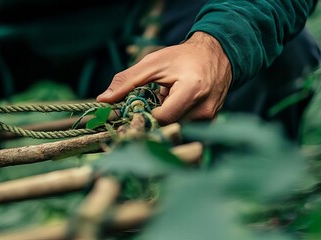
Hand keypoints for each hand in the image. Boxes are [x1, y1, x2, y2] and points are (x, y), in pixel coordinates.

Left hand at [97, 32, 231, 124]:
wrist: (217, 55)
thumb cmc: (183, 57)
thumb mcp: (153, 63)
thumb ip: (127, 81)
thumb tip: (102, 99)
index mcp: (192, 90)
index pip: (162, 118)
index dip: (145, 116)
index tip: (135, 110)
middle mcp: (204, 109)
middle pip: (168, 128)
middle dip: (152, 123)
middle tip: (142, 111)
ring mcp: (209, 119)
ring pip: (176, 132)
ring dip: (163, 123)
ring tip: (160, 106)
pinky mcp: (210, 124)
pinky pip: (185, 131)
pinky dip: (173, 124)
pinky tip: (171, 110)